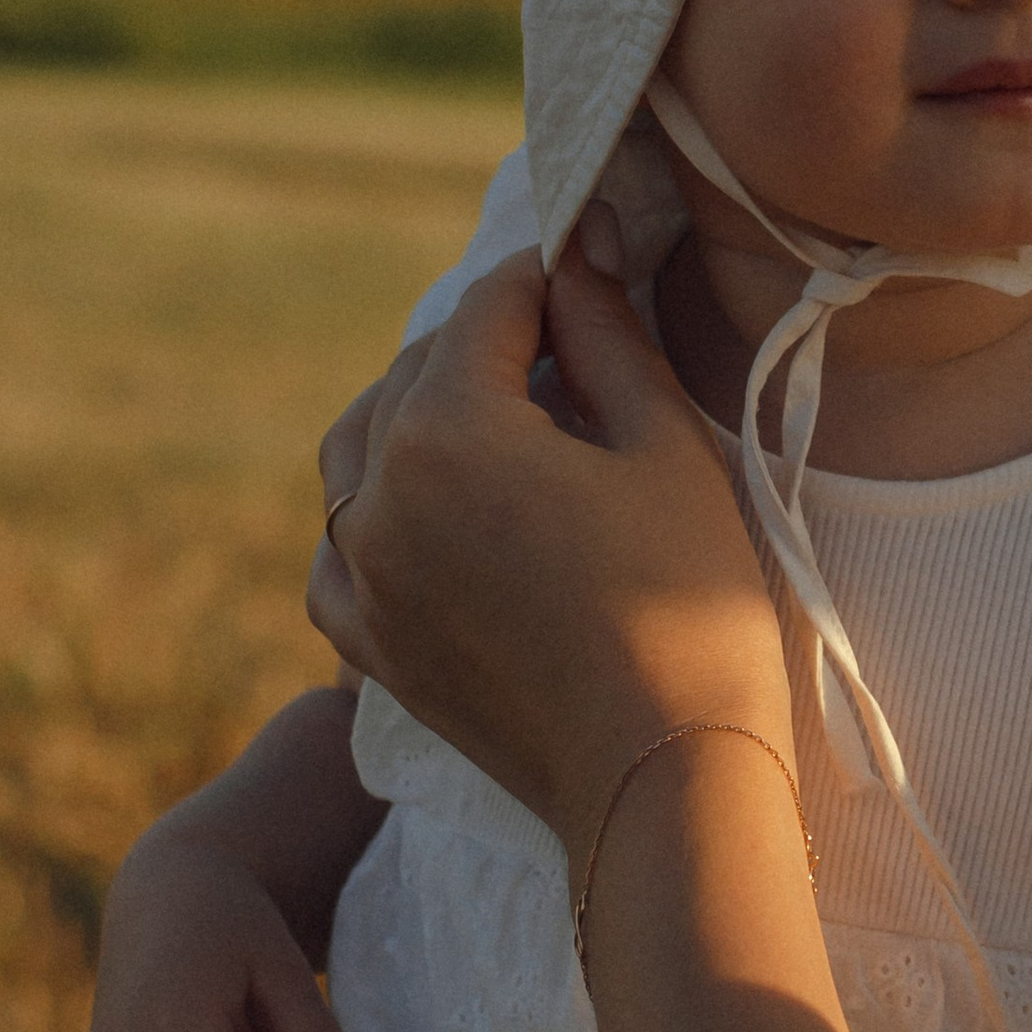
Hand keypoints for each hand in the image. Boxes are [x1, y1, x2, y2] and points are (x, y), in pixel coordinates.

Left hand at [309, 225, 791, 870]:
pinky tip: (434, 512)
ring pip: (358, 450)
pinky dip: (377, 512)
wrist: (662, 781)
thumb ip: (606, 334)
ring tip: (504, 415)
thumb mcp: (666, 446)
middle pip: (417, 369)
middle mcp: (377, 495)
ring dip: (419, 412)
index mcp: (446, 431)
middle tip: (572, 338)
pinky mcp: (368, 644)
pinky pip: (340, 548)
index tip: (595, 260)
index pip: (492, 307)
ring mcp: (361, 577)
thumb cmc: (690, 605)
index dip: (552, 274)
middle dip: (489, 340)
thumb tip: (576, 251)